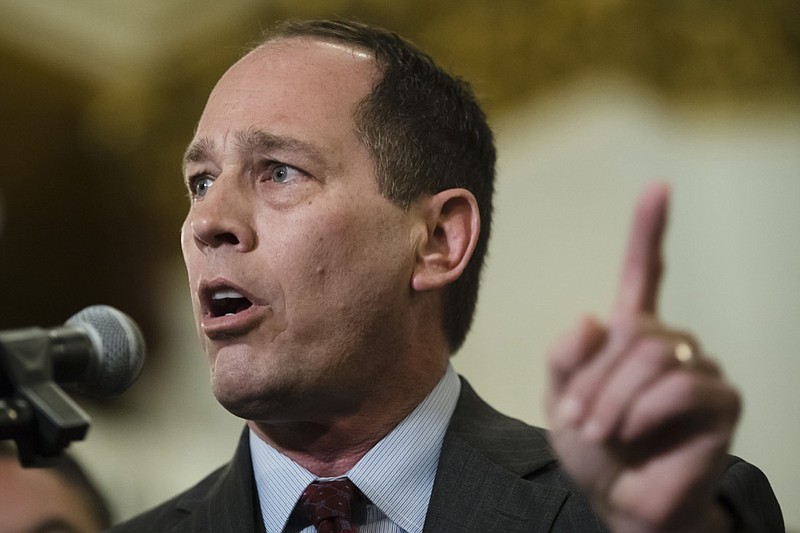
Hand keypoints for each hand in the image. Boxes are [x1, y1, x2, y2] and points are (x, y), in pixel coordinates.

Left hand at [545, 183, 740, 531]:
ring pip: (654, 353)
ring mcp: (698, 368)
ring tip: (601, 431)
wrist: (616, 498)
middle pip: (635, 330)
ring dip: (614, 398)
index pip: (643, 271)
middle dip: (596, 379)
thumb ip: (567, 355)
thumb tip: (594, 317)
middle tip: (580, 421)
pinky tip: (634, 432)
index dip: (649, 230)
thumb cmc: (592, 445)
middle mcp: (668, 342)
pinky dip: (644, 409)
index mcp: (628, 332)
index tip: (658, 188)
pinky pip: (682, 383)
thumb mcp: (560, 396)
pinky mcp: (721, 400)